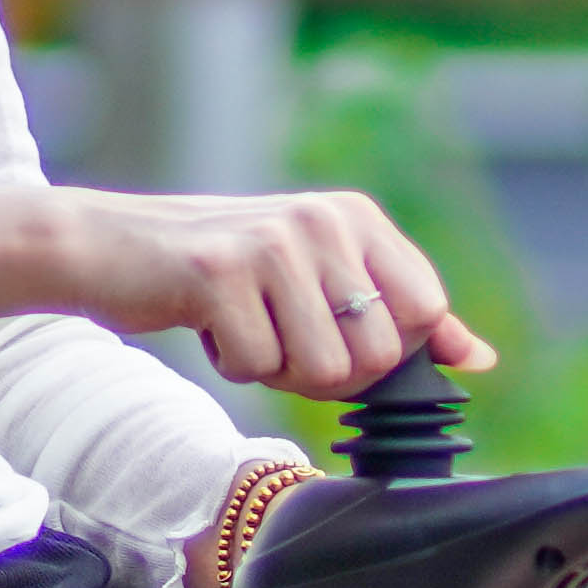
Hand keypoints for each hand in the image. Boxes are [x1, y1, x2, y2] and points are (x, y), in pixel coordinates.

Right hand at [0, 180, 497, 398]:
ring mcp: (272, 244)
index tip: (330, 333)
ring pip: (322, 368)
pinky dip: (230, 363)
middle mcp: (323, 219)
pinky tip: (207, 324)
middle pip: (376, 355)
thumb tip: (480, 356)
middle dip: (326, 371)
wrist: (108, 248)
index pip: (426, 313)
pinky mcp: (221, 273)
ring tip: (242, 325)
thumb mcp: (317, 282)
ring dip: (277, 369)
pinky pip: (257, 365)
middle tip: (276, 335)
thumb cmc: (219, 276)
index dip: (382, 351)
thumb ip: (401, 317)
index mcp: (356, 216)